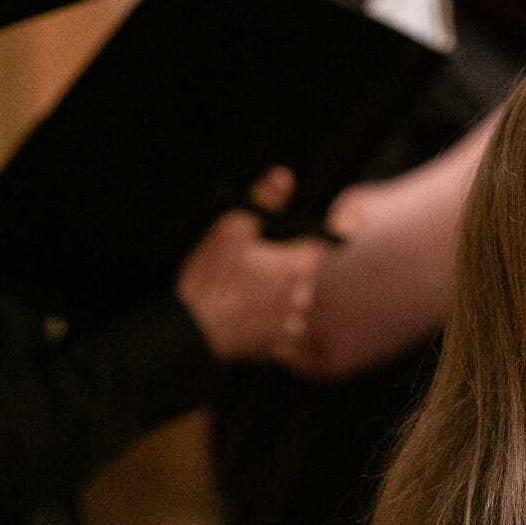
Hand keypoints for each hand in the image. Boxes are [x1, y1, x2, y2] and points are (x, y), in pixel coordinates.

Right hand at [176, 167, 331, 362]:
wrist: (188, 335)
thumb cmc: (209, 281)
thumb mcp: (231, 229)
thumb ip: (264, 201)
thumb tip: (284, 177)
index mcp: (298, 266)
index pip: (328, 240)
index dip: (332, 227)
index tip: (337, 221)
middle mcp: (302, 296)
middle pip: (304, 270)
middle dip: (285, 263)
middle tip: (253, 264)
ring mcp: (291, 324)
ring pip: (293, 298)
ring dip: (276, 292)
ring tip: (243, 291)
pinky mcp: (278, 346)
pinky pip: (282, 325)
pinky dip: (269, 318)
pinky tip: (245, 312)